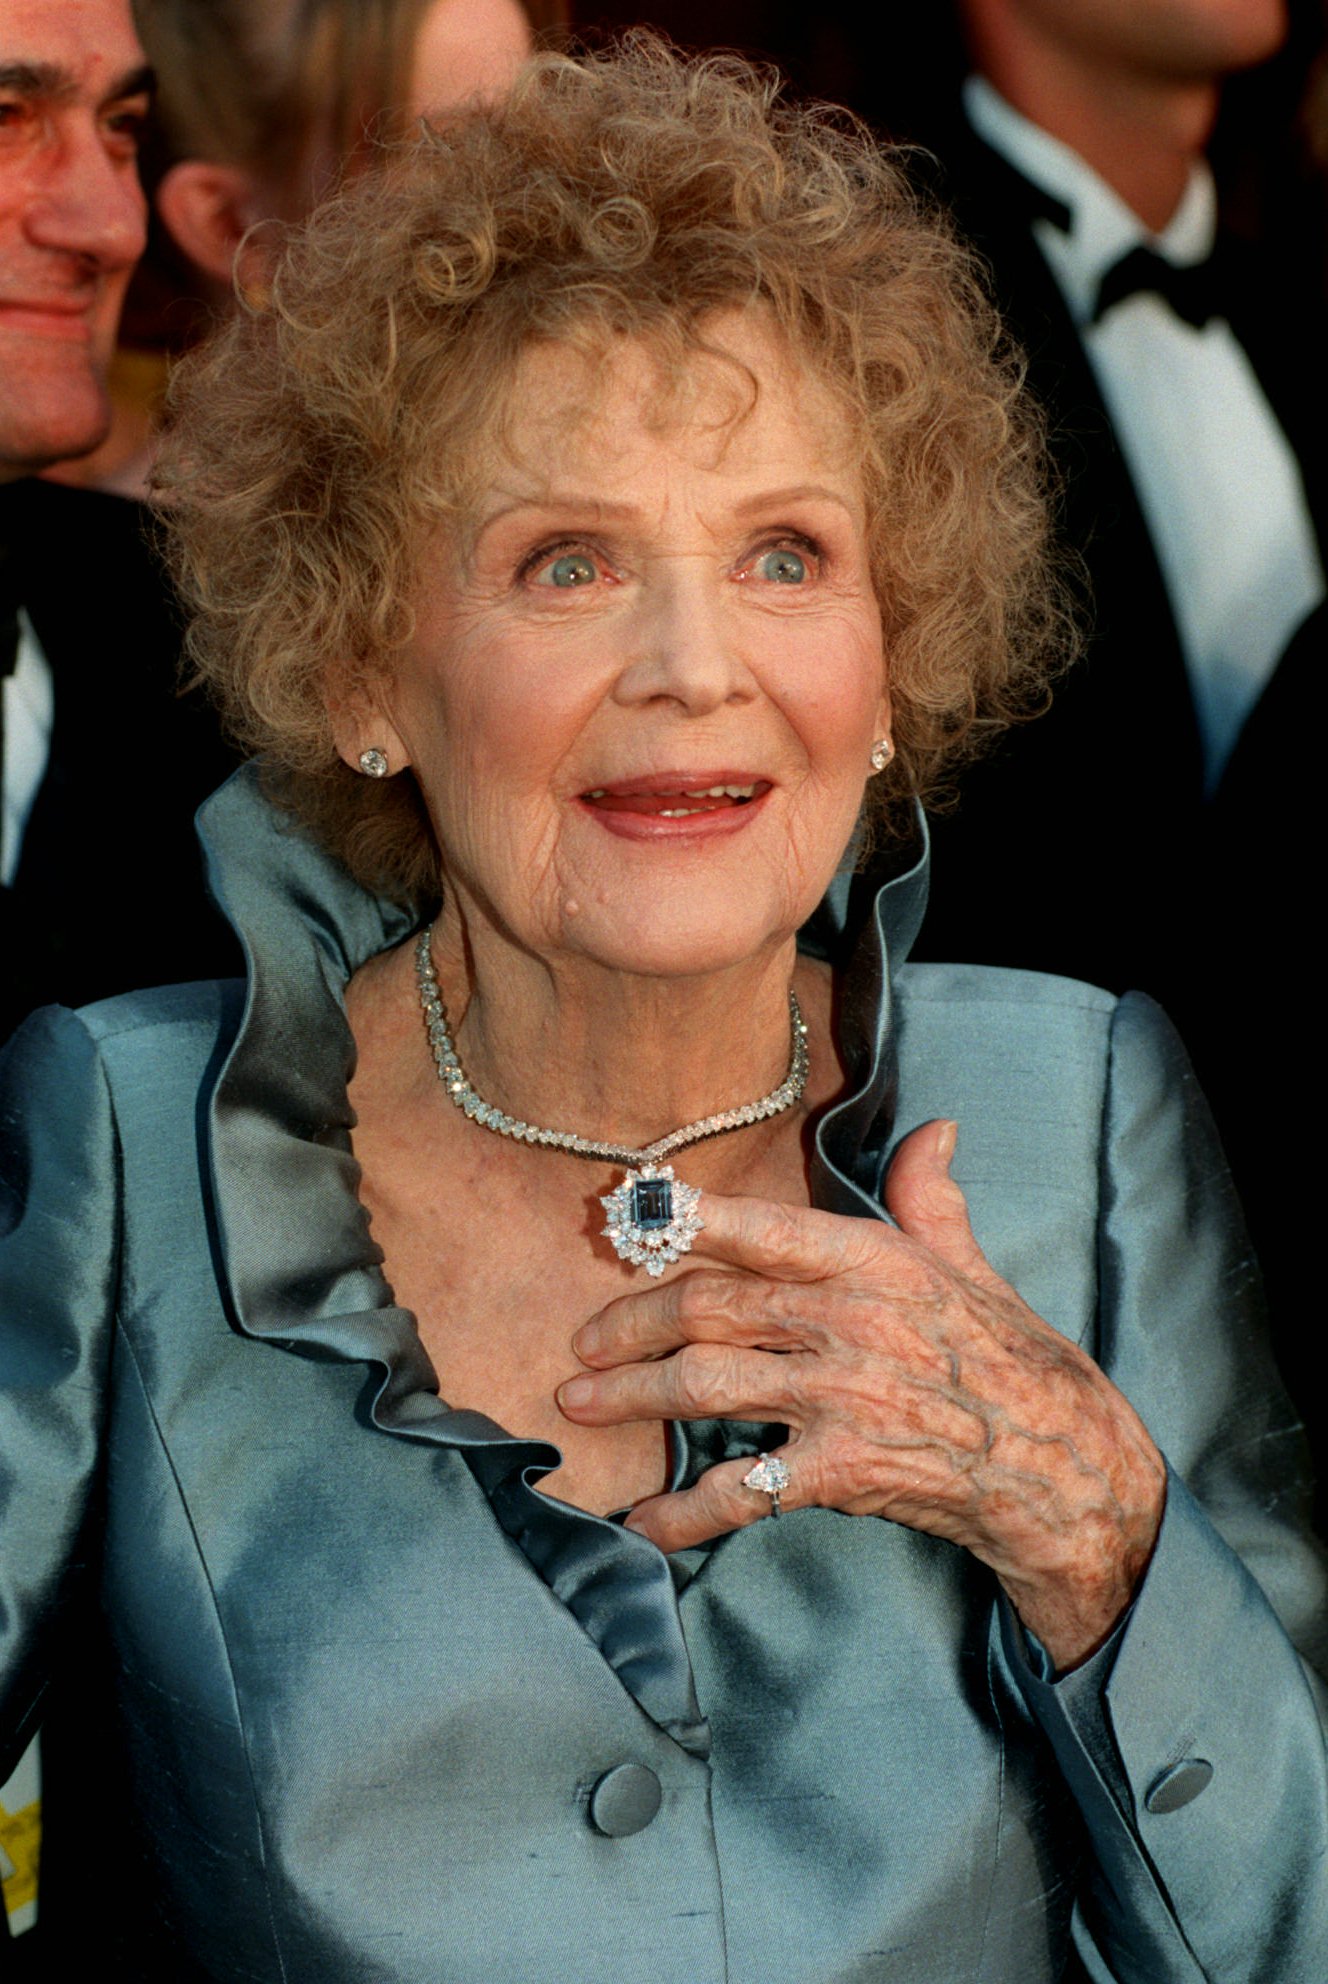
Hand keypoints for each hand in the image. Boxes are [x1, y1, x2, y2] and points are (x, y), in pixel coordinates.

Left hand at [559, 1120, 1166, 1669]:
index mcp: (870, 1259)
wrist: (1064, 1463)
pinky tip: (642, 1521)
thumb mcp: (969, 1264)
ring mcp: (840, 1395)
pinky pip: (741, 1491)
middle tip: (581, 1341)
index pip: (759, 1228)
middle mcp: (846, 1319)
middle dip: (631, 1323)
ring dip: (633, 1395)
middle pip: (708, 1308)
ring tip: (580, 1403)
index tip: (629, 1214)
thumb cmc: (1010, 1357)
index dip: (685, 1219)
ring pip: (707, 1386)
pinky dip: (683, 1511)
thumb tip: (933, 1131)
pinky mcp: (840, 1470)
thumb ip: (930, 1197)